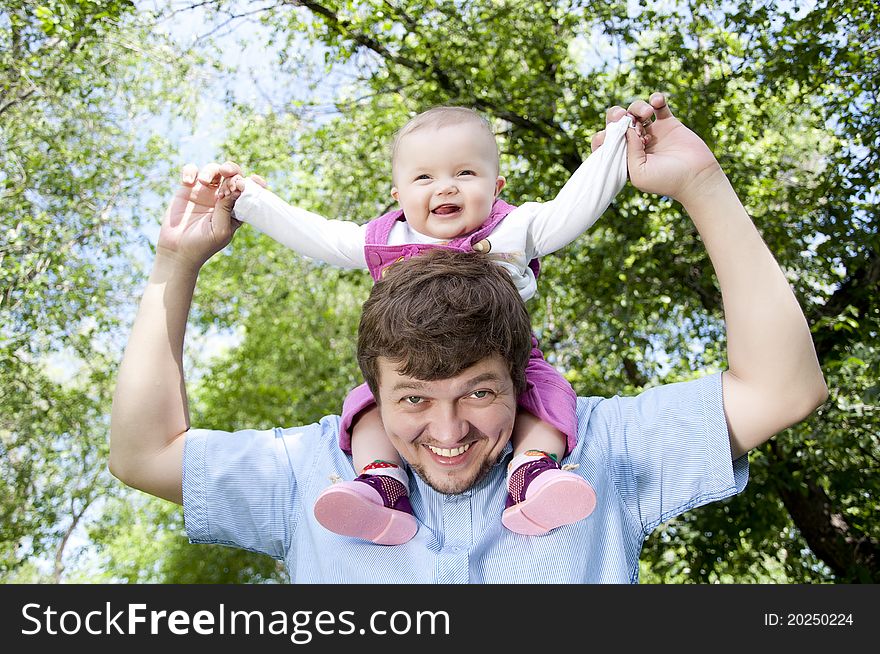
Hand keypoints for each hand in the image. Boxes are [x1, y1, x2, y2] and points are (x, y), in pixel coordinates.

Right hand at [156, 162, 268, 270]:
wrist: (178, 250)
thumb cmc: (204, 245)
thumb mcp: (221, 229)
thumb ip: (227, 208)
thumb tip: (238, 187)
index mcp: (236, 207)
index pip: (248, 190)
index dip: (251, 182)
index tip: (248, 182)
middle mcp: (222, 197)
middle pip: (232, 174)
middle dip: (233, 170)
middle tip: (228, 175)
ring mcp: (205, 192)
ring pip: (214, 169)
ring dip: (212, 170)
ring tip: (205, 182)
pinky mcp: (187, 189)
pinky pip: (192, 171)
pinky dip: (190, 171)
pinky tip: (188, 182)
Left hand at [592, 93, 722, 203]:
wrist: (696, 177)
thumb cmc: (666, 180)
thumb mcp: (639, 172)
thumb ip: (629, 151)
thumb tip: (626, 127)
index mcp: (623, 158)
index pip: (605, 142)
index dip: (603, 135)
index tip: (606, 135)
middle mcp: (635, 144)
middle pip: (618, 122)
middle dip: (615, 116)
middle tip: (622, 117)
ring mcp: (651, 132)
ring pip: (636, 111)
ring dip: (637, 108)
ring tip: (647, 114)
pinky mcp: (668, 123)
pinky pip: (659, 105)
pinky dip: (656, 99)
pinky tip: (657, 101)